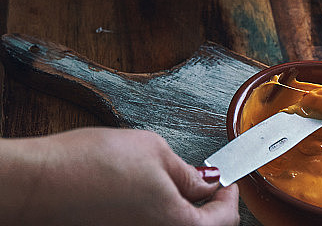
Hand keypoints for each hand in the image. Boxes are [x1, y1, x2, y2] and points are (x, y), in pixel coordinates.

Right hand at [4, 128, 237, 225]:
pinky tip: (155, 195)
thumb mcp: (154, 151)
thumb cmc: (93, 165)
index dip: (230, 198)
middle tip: (210, 184)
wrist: (43, 183)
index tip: (229, 181)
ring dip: (185, 214)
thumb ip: (187, 173)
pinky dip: (162, 215)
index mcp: (176, 224)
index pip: (222, 222)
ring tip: (182, 185)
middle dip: (211, 211)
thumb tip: (207, 181)